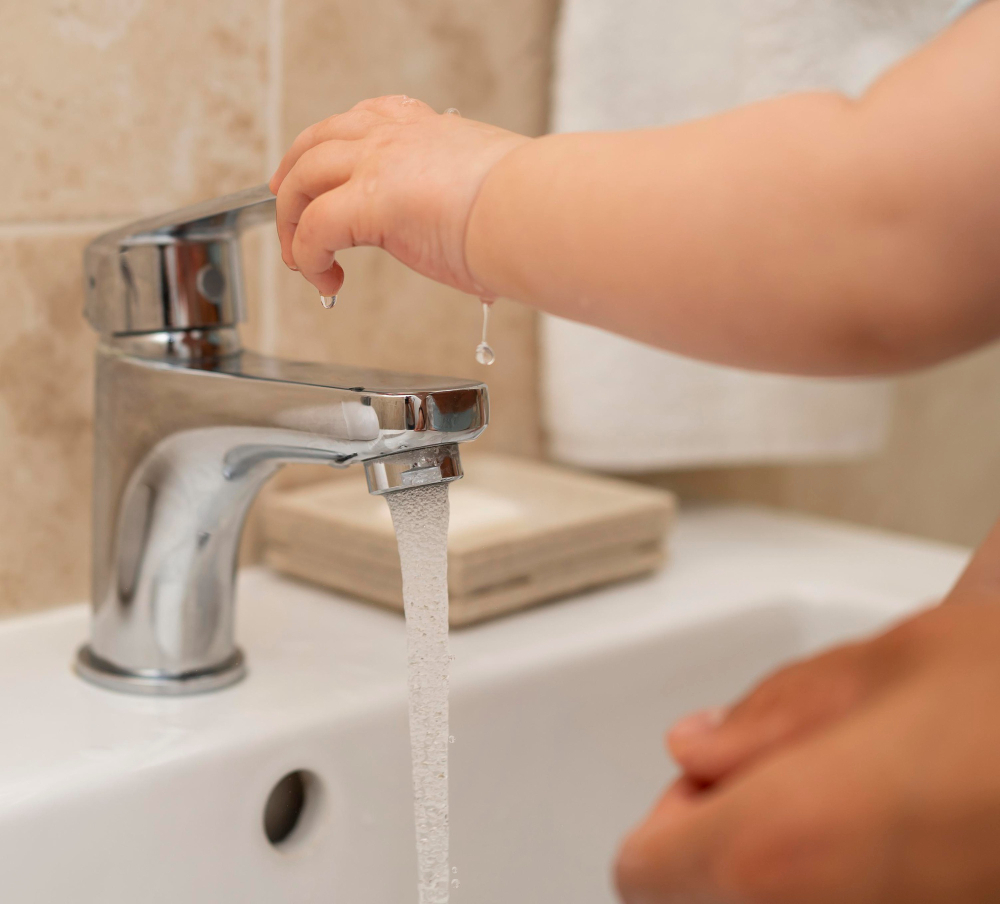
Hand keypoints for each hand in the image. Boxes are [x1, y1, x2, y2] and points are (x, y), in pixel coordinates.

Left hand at [268, 95, 529, 296]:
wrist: (536, 212)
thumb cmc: (527, 210)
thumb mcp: (487, 194)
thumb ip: (465, 210)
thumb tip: (475, 253)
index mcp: (426, 130)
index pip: (365, 119)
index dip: (332, 144)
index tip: (318, 165)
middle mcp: (395, 136)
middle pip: (316, 141)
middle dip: (292, 175)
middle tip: (284, 207)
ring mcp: (377, 163)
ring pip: (303, 179)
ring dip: (292, 221)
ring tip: (300, 259)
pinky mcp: (367, 201)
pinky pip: (314, 229)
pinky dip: (309, 257)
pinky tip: (323, 279)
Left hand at [616, 538, 999, 901]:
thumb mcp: (880, 670)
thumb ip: (767, 720)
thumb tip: (693, 749)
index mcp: (778, 846)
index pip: (640, 869)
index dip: (673, 819)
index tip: (723, 784)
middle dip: (731, 855)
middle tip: (801, 796)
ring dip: (797, 877)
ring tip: (867, 818)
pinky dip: (855, 884)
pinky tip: (909, 851)